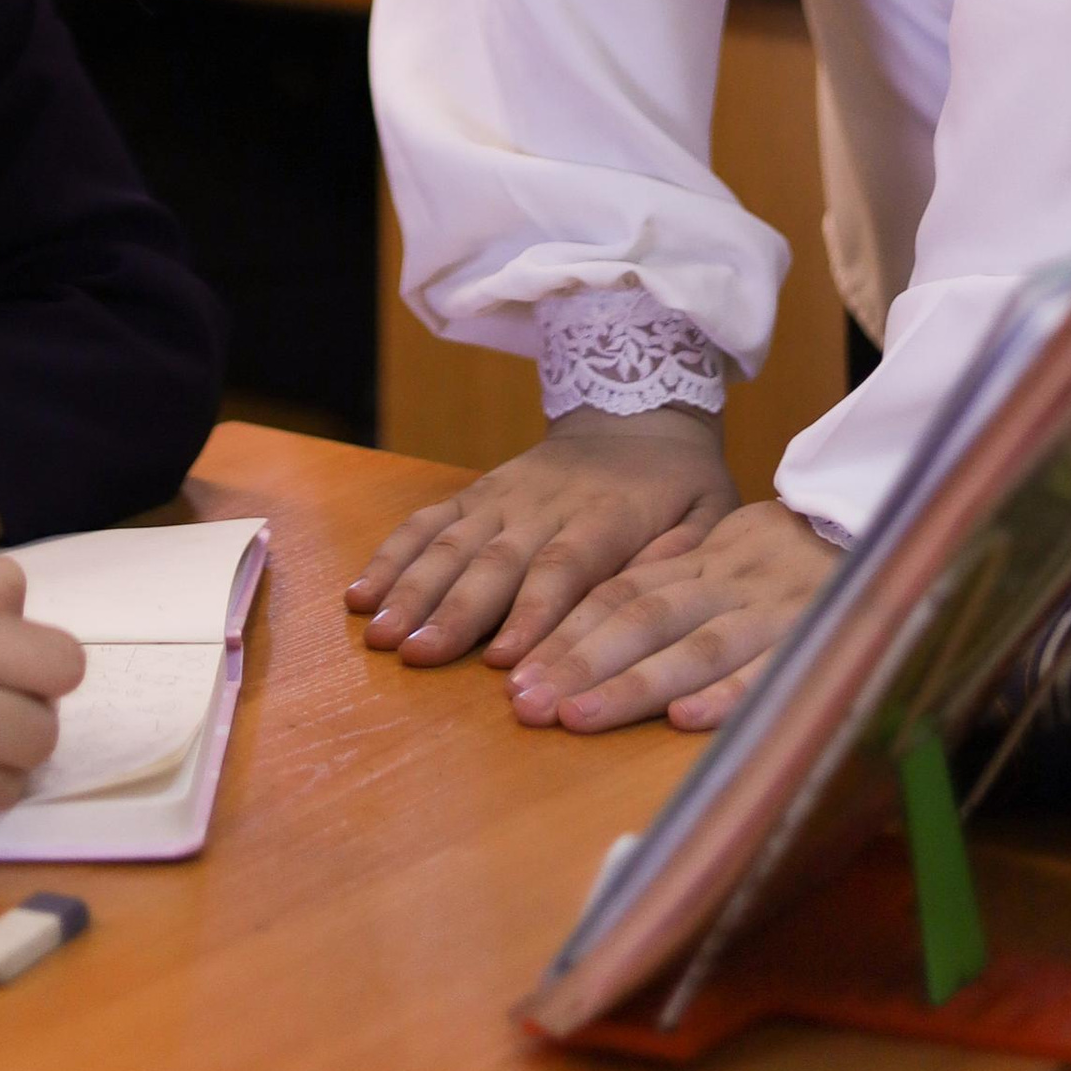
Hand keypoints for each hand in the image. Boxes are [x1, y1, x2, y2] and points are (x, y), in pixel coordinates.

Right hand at [347, 404, 733, 665]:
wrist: (635, 409)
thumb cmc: (679, 481)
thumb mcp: (711, 511)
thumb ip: (685, 555)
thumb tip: (657, 599)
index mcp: (607, 515)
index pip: (566, 566)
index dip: (533, 612)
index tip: (504, 661)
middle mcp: (544, 503)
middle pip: (493, 560)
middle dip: (452, 611)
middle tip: (416, 657)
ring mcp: (502, 495)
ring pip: (449, 541)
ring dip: (410, 588)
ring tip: (379, 634)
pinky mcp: (476, 494)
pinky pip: (427, 521)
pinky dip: (391, 555)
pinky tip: (360, 594)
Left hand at [502, 499, 840, 731]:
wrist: (879, 519)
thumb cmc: (790, 549)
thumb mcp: (725, 546)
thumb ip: (670, 577)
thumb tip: (593, 613)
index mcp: (701, 564)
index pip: (620, 595)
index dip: (566, 635)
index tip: (514, 674)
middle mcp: (726, 585)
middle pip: (643, 623)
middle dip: (579, 665)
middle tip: (524, 705)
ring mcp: (772, 612)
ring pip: (693, 648)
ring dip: (632, 686)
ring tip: (575, 717)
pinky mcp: (818, 638)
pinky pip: (769, 669)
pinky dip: (728, 694)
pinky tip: (684, 720)